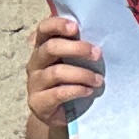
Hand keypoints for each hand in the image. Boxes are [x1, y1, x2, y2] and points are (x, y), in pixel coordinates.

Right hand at [23, 8, 105, 138]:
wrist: (61, 113)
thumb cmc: (71, 79)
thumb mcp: (74, 60)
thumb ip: (80, 45)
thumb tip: (104, 31)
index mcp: (42, 46)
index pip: (44, 28)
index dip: (57, 25)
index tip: (76, 27)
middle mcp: (35, 62)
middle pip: (51, 48)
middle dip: (77, 49)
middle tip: (97, 54)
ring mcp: (34, 83)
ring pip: (56, 72)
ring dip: (82, 75)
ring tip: (99, 80)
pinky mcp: (38, 102)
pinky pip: (57, 93)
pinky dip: (76, 90)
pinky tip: (88, 91)